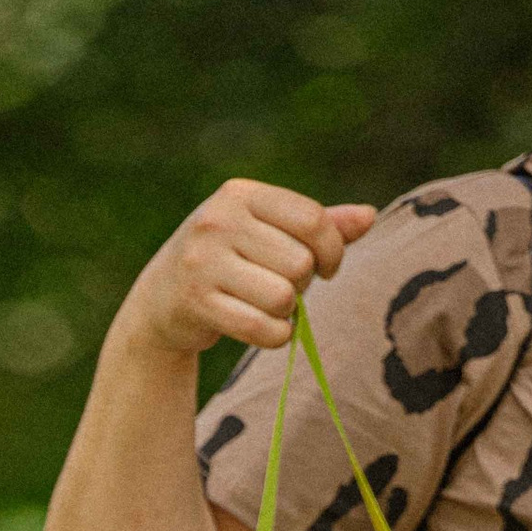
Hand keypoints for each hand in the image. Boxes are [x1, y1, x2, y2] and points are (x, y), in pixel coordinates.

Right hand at [115, 179, 375, 362]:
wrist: (162, 298)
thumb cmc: (229, 259)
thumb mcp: (268, 232)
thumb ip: (318, 225)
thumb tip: (369, 216)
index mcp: (242, 194)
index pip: (311, 220)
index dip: (333, 249)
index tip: (327, 267)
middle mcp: (219, 221)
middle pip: (300, 263)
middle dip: (303, 284)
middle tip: (283, 288)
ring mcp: (204, 262)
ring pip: (283, 297)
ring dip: (288, 313)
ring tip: (271, 307)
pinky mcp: (197, 303)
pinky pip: (263, 328)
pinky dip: (276, 336)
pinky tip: (267, 330)